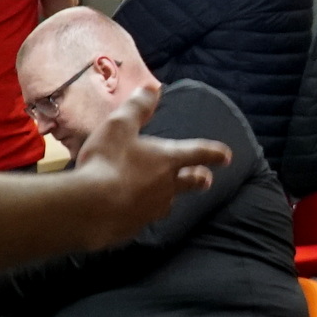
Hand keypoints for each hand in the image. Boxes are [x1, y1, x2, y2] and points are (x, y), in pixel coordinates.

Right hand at [74, 86, 231, 247]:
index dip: (213, 153)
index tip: (227, 156)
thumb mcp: (119, 127)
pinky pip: (142, 219)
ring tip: (166, 197)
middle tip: (207, 180)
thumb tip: (153, 87)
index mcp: (167, 159)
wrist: (89, 208)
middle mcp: (167, 186)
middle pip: (190, 182)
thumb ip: (137, 108)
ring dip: (169, 197)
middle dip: (199, 179)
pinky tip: (131, 214)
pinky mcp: (134, 228)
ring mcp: (152, 210)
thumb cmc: (107, 162)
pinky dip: (140, 214)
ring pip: (167, 203)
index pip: (197, 153)